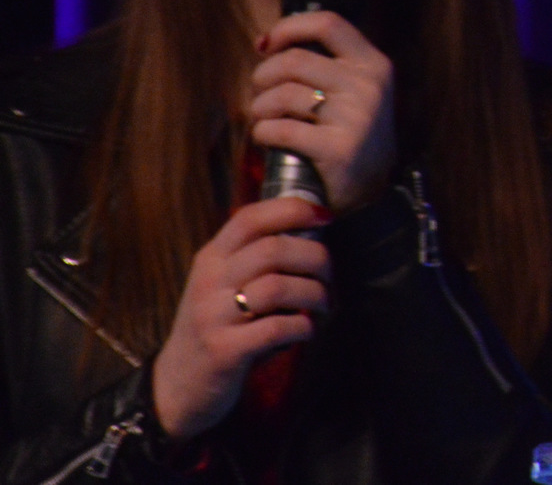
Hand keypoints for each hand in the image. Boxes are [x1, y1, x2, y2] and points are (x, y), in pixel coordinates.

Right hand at [151, 197, 330, 440]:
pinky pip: (276, 328)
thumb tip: (314, 230)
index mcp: (212, 258)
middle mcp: (208, 282)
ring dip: (314, 294)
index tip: (327, 216)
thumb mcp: (223, 284)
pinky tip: (305, 331)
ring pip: (278, 287)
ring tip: (322, 305)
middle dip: (316, 258)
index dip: (294, 210)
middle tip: (329, 276)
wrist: (176, 386)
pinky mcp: (223, 351)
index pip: (251, 217)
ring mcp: (212, 317)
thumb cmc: (217, 327)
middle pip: (273, 249)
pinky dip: (303, 327)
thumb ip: (255, 257)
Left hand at [248, 11, 397, 214]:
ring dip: (259, 107)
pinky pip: (281, 129)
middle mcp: (368, 86)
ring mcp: (357, 117)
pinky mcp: (338, 149)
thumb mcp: (352, 90)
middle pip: (294, 60)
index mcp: (373, 64)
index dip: (289, 27)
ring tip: (263, 118)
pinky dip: (262, 133)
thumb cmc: (347, 132)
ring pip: (283, 94)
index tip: (267, 45)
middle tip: (260, 92)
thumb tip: (266, 42)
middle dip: (263, 75)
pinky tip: (267, 138)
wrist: (369, 191)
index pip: (328, 23)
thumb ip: (322, 63)